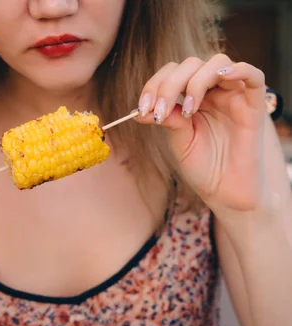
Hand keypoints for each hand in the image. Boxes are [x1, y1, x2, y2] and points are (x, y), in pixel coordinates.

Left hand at [136, 54, 266, 214]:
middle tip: (160, 112)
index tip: (142, 109)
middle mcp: (213, 91)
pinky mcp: (254, 104)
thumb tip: (141, 109)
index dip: (154, 85)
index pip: (172, 73)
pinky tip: (222, 77)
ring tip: (189, 111)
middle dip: (170, 85)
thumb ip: (169, 119)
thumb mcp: (180, 142)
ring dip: (196, 81)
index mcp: (192, 97)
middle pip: (191, 65)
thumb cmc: (203, 168)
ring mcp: (234, 95)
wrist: (225, 192)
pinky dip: (238, 69)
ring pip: (217, 63)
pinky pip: (253, 75)